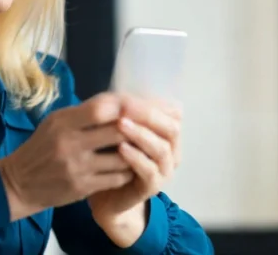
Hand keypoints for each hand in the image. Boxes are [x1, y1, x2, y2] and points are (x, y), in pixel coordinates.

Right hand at [0, 93, 133, 220]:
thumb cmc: (41, 147)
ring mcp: (77, 167)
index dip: (124, 107)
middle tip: (148, 130)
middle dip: (137, 130)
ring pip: (122, 158)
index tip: (137, 108)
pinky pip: (117, 178)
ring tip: (141, 149)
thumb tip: (118, 102)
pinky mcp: (82, 187)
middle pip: (118, 131)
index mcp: (63, 122)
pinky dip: (127, 171)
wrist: (19, 183)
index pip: (101, 108)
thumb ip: (83, 114)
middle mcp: (70, 143)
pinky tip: (129, 167)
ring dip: (136, 153)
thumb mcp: (55, 123)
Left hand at [88, 97, 181, 246]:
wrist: (105, 194)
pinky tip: (121, 148)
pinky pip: (149, 171)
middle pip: (171, 129)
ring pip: (162, 149)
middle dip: (149, 116)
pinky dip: (136, 157)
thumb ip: (125, 111)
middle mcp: (170, 152)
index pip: (170, 113)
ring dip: (142, 135)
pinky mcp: (152, 187)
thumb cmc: (112, 157)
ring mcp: (164, 171)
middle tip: (125, 107)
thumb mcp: (116, 129)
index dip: (153, 102)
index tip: (129, 93)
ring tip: (121, 124)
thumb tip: (124, 83)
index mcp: (166, 135)